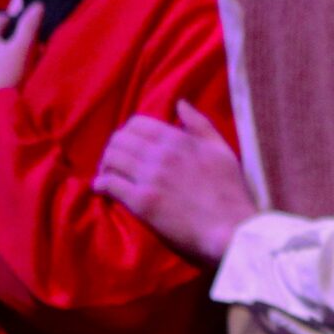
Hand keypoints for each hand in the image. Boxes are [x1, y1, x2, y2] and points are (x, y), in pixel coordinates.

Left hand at [96, 102, 253, 263]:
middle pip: (119, 140)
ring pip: (111, 159)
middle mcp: (161, 154)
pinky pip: (109, 184)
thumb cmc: (230, 193)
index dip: (128, 133)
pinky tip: (103, 190)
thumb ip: (200, 126)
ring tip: (109, 176)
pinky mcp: (142, 202)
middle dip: (113, 150)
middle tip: (116, 164)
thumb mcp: (222, 151)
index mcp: (179, 140)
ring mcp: (150, 177)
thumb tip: (181, 103)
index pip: (137, 123)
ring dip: (105, 166)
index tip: (130, 147)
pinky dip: (101, 185)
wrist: (232, 230)